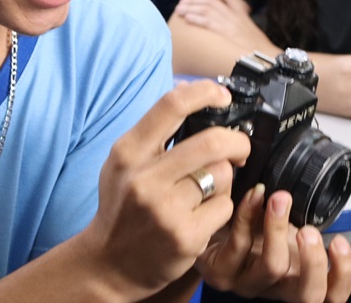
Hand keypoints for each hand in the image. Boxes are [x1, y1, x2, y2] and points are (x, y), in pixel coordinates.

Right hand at [83, 80, 251, 298]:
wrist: (109, 263)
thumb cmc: (122, 206)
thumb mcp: (125, 162)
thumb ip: (155, 127)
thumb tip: (186, 87)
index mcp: (128, 153)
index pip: (171, 106)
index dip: (205, 93)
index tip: (222, 96)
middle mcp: (144, 179)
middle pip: (211, 142)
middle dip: (237, 141)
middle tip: (240, 147)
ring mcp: (166, 210)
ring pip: (222, 174)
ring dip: (225, 177)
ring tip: (209, 188)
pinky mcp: (186, 236)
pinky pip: (224, 206)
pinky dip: (222, 206)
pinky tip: (204, 213)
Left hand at [172, 0, 270, 53]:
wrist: (266, 57)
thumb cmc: (259, 50)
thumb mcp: (252, 33)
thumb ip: (240, 28)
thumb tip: (230, 31)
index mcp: (242, 15)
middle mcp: (235, 16)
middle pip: (212, 2)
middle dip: (195, 1)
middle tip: (183, 2)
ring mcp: (230, 23)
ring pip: (207, 10)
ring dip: (191, 8)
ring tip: (180, 9)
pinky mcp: (226, 32)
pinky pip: (208, 22)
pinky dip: (196, 18)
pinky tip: (187, 18)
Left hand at [199, 186, 350, 302]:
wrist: (206, 227)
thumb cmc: (247, 227)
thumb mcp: (280, 224)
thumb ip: (299, 217)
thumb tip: (315, 187)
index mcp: (296, 277)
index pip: (329, 294)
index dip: (343, 274)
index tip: (339, 242)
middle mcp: (274, 286)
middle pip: (308, 295)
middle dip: (315, 261)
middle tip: (309, 229)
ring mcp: (246, 282)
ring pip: (272, 267)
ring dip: (279, 229)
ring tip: (279, 200)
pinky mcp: (220, 271)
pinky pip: (239, 245)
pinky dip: (249, 214)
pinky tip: (254, 195)